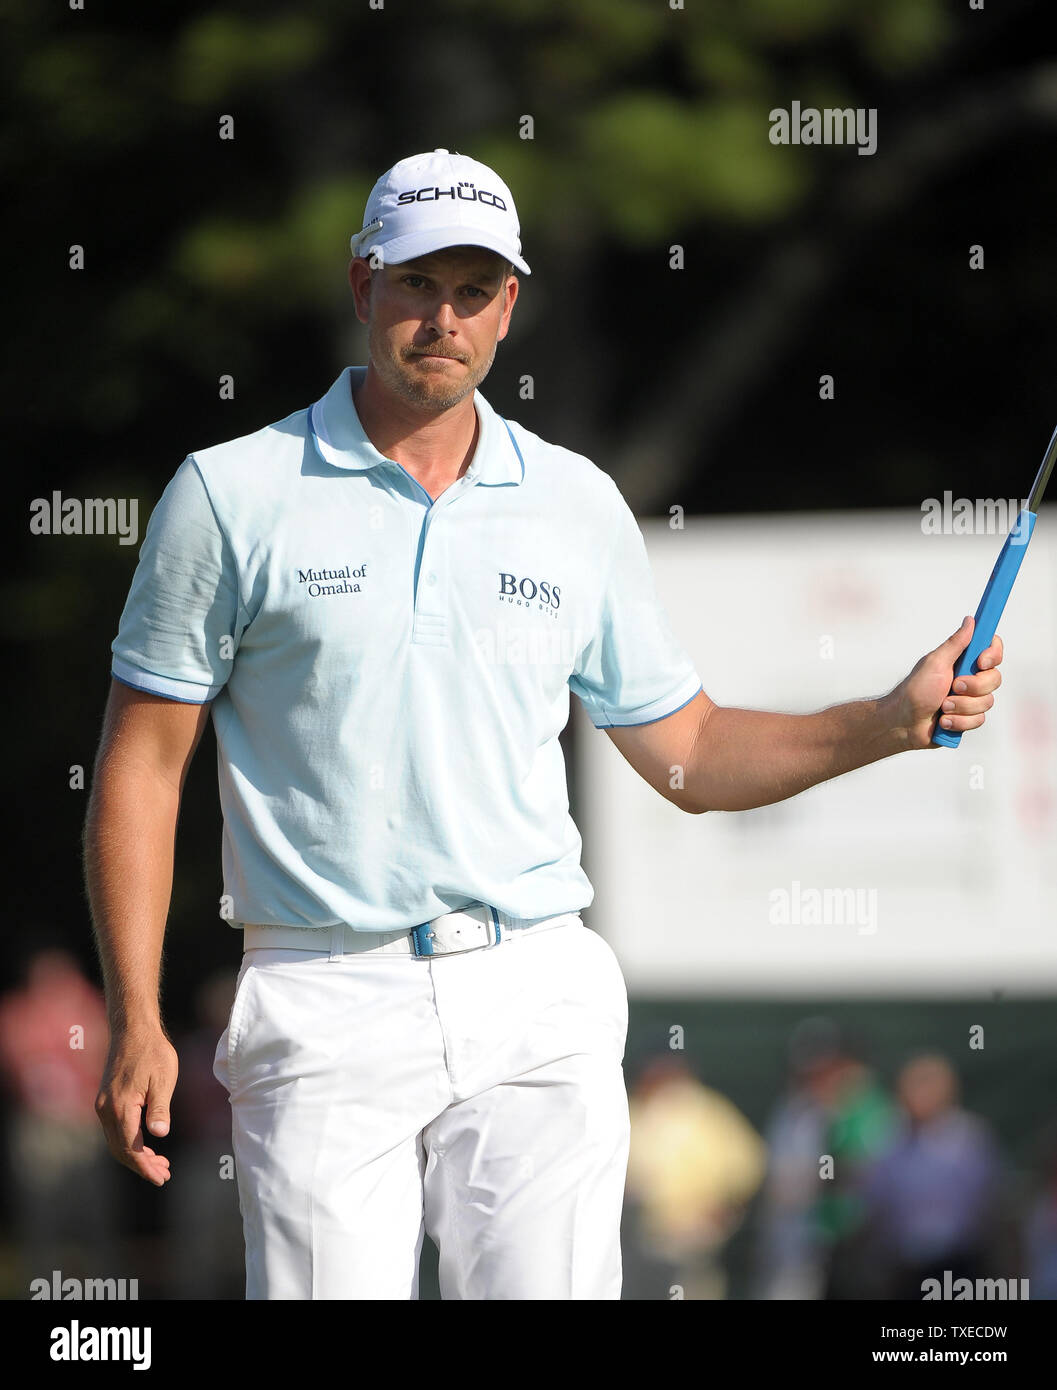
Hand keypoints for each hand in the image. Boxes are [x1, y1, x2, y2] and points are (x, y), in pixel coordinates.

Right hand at [95, 1028, 177, 1185]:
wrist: (133, 1030)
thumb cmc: (152, 1052)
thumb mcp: (163, 1079)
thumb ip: (159, 1109)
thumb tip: (159, 1134)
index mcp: (120, 1107)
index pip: (131, 1149)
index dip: (146, 1167)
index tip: (161, 1178)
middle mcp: (106, 1110)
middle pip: (120, 1150)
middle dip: (142, 1166)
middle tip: (164, 1174)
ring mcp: (103, 1106)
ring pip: (117, 1142)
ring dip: (136, 1156)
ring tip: (160, 1164)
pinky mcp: (106, 1101)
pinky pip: (116, 1130)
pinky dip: (130, 1142)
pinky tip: (147, 1144)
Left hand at [888, 615, 1002, 750]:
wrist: (904, 724)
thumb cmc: (915, 691)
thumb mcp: (935, 663)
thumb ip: (956, 643)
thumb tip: (970, 620)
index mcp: (962, 661)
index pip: (992, 650)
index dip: (992, 655)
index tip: (980, 662)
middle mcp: (970, 678)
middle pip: (994, 678)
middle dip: (973, 687)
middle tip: (953, 687)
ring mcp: (970, 699)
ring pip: (987, 702)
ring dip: (961, 707)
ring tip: (942, 707)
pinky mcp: (968, 717)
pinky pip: (979, 719)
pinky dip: (959, 721)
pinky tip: (944, 721)